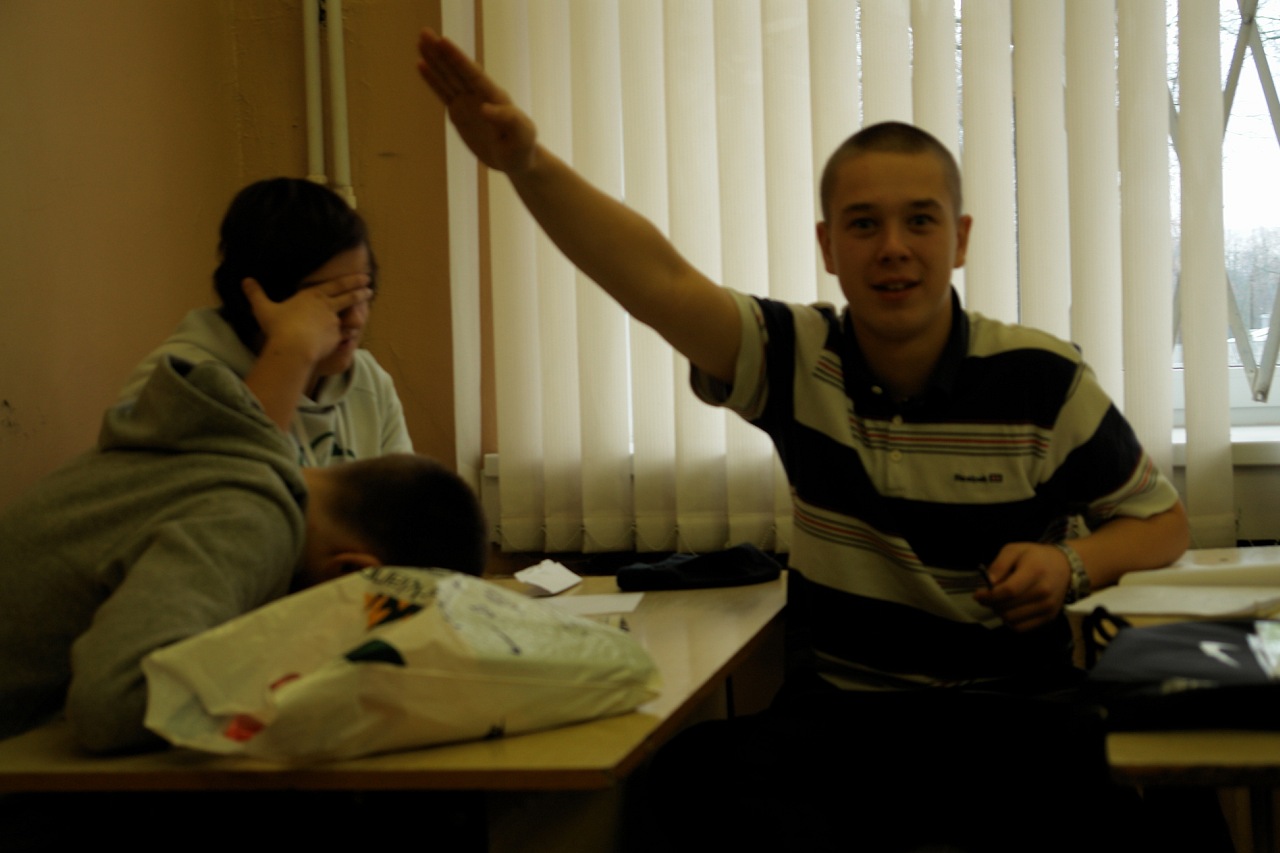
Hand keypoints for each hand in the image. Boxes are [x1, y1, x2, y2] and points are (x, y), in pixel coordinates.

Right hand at [243, 274, 371, 366]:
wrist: (294, 347)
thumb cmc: (279, 327)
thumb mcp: (264, 309)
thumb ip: (256, 294)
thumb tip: (245, 280)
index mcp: (313, 296)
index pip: (336, 285)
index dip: (350, 280)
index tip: (362, 277)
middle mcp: (327, 306)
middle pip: (348, 295)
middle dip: (360, 289)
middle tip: (369, 286)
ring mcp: (334, 322)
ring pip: (350, 313)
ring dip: (359, 307)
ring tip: (367, 305)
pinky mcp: (336, 337)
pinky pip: (345, 334)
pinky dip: (350, 332)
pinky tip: (356, 332)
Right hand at [416, 27, 537, 173]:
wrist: (517, 161)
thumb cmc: (523, 147)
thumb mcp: (522, 135)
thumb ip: (508, 120)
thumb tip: (484, 108)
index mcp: (494, 97)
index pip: (472, 74)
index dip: (458, 59)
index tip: (443, 42)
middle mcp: (479, 95)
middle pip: (456, 70)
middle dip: (440, 52)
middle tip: (424, 32)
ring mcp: (468, 102)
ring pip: (447, 77)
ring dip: (433, 60)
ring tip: (420, 41)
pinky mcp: (460, 113)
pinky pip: (443, 93)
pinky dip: (432, 80)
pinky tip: (421, 65)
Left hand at [973, 542, 1071, 632]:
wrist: (1064, 566)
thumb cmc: (1035, 556)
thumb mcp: (1014, 550)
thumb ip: (999, 565)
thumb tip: (988, 583)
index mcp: (1034, 571)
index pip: (1009, 591)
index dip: (989, 596)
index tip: (978, 594)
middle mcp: (1043, 592)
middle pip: (1008, 608)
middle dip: (991, 604)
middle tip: (988, 596)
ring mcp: (1048, 607)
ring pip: (1012, 620)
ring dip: (999, 613)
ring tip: (999, 602)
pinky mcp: (1049, 617)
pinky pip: (1021, 628)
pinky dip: (1010, 621)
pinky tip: (1010, 609)